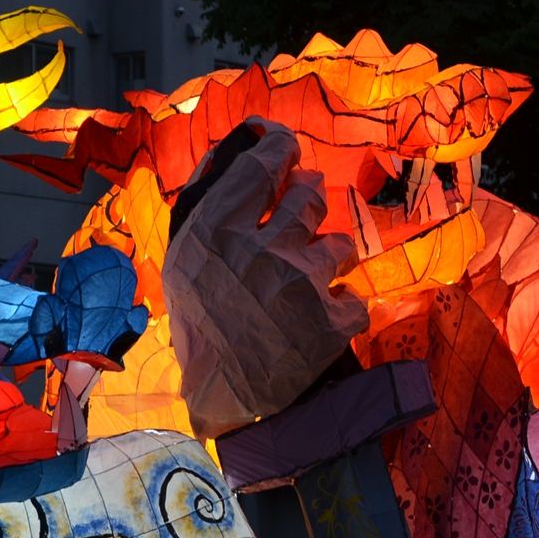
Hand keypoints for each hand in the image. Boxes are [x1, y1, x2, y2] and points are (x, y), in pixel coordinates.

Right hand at [161, 118, 367, 437]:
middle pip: (309, 194)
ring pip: (339, 243)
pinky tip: (319, 319)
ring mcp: (301, 283)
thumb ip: (210, 200)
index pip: (263, 163)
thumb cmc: (200, 325)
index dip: (281, 149)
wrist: (225, 397)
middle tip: (300, 212)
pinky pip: (354, 296)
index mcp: (215, 230)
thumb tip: (245, 140)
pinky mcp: (333, 319)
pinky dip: (341, 308)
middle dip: (309, 198)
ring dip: (329, 257)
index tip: (287, 148)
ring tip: (306, 277)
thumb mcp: (183, 259)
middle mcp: (260, 248)